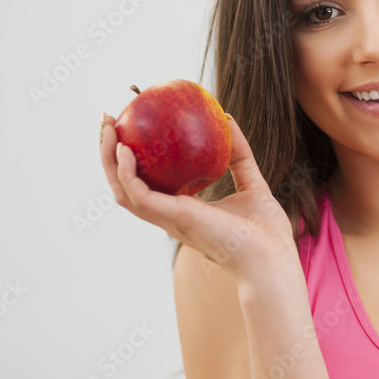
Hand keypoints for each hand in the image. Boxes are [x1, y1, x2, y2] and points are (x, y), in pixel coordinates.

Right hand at [99, 112, 297, 278]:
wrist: (272, 258)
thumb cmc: (266, 233)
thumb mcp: (252, 183)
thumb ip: (240, 155)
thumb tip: (227, 119)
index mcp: (184, 211)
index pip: (148, 186)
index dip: (134, 162)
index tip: (129, 130)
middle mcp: (170, 216)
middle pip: (126, 186)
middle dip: (110, 155)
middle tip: (107, 121)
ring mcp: (169, 219)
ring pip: (122, 191)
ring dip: (108, 160)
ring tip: (106, 128)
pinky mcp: (174, 217)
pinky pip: (139, 194)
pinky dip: (126, 172)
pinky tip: (126, 149)